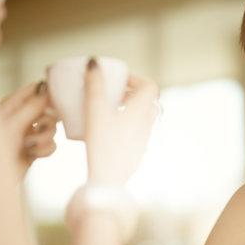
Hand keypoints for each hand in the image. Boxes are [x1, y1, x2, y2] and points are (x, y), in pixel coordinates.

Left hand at [0, 81, 57, 178]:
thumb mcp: (13, 124)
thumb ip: (33, 106)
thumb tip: (46, 89)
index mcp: (12, 106)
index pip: (34, 90)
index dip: (48, 92)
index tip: (56, 100)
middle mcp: (21, 118)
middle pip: (48, 111)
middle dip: (47, 121)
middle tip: (37, 127)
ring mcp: (28, 135)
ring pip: (52, 129)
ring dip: (44, 138)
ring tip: (29, 146)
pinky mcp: (34, 150)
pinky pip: (50, 145)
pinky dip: (45, 150)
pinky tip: (32, 154)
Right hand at [83, 58, 159, 184]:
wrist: (108, 180)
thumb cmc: (103, 143)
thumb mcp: (95, 109)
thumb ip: (95, 85)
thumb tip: (94, 63)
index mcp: (142, 110)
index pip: (150, 86)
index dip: (136, 78)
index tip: (118, 79)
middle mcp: (147, 125)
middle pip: (149, 102)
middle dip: (132, 95)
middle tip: (113, 95)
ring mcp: (143, 141)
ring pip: (143, 119)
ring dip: (130, 111)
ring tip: (108, 112)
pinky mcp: (136, 154)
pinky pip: (136, 134)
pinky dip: (126, 127)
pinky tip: (106, 133)